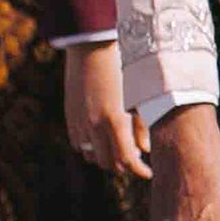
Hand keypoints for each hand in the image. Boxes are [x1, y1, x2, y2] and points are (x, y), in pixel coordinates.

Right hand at [66, 41, 148, 180]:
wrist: (92, 48)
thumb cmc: (122, 68)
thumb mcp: (138, 97)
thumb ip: (141, 127)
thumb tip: (144, 151)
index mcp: (115, 121)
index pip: (127, 160)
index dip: (139, 170)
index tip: (148, 173)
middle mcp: (94, 126)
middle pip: (109, 164)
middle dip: (124, 165)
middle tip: (137, 159)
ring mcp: (79, 123)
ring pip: (92, 157)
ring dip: (106, 158)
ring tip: (120, 149)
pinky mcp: (70, 117)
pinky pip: (79, 145)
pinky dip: (91, 148)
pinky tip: (102, 139)